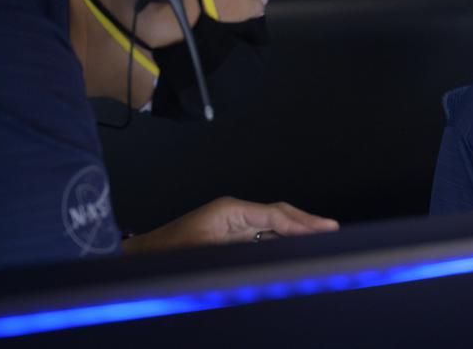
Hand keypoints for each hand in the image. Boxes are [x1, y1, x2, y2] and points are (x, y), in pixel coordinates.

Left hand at [123, 197, 337, 253]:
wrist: (139, 262)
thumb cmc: (165, 257)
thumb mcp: (207, 256)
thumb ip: (244, 254)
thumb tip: (277, 250)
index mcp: (230, 211)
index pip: (276, 216)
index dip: (303, 224)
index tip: (327, 229)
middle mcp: (235, 214)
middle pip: (280, 216)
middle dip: (307, 224)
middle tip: (333, 231)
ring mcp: (233, 226)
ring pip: (274, 227)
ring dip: (297, 234)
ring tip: (323, 239)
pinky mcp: (230, 238)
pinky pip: (264, 237)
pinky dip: (283, 242)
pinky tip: (297, 250)